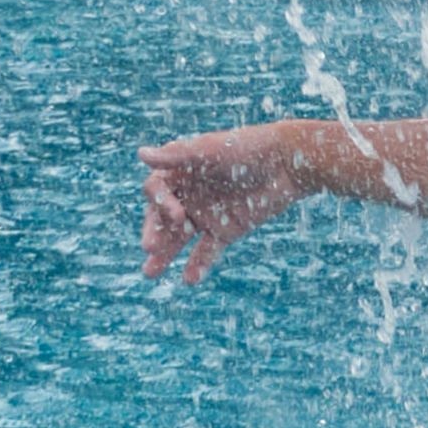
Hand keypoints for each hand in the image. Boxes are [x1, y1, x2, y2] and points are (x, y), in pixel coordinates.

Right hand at [141, 123, 326, 282]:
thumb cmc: (247, 148)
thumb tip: (140, 154)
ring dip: (165, 254)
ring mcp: (205, 215)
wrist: (286, 164)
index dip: (160, 203)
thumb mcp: (210, 150)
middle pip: (162, 218)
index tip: (177, 214)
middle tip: (149, 247)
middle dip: (154, 232)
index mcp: (179, 173)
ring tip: (150, 273)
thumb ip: (177, 156)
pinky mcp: (225, 231)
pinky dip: (198, 265)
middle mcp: (187, 196)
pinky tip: (189, 279)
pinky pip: (206, 251)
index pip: (156, 191)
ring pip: (178, 238)